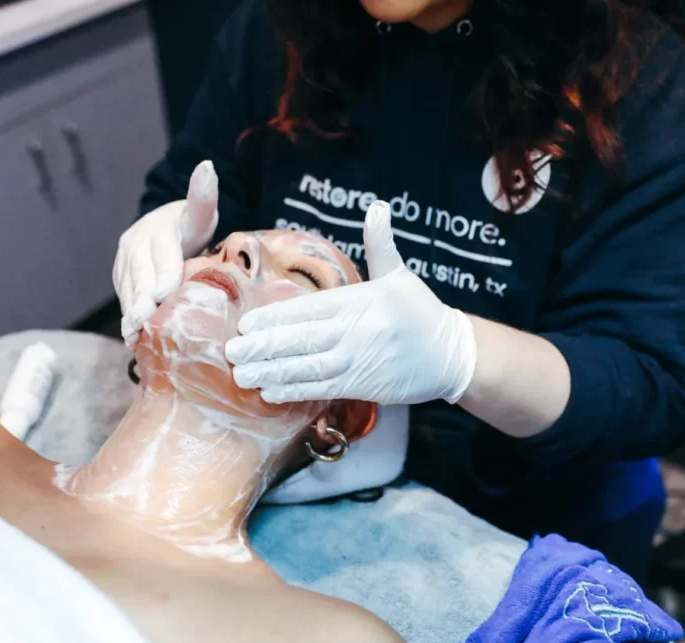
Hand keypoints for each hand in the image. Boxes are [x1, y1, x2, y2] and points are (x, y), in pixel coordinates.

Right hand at [114, 160, 219, 347]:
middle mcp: (134, 245)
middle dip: (141, 301)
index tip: (164, 293)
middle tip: (144, 323)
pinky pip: (125, 300)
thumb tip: (207, 166)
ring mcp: (124, 264)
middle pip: (139, 276)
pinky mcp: (121, 279)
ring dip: (130, 315)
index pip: (162, 253)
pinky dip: (129, 319)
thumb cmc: (190, 224)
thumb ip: (203, 196)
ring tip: (135, 338)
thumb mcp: (201, 212)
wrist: (166, 228)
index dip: (163, 274)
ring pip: (128, 291)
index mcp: (157, 229)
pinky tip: (134, 340)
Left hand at [224, 202, 477, 404]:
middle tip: (231, 352)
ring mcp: (357, 362)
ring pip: (307, 369)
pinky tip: (270, 392)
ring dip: (272, 373)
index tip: (245, 323)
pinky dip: (295, 392)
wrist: (452, 355)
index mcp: (358, 302)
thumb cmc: (421, 312)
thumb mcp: (401, 275)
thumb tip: (377, 207)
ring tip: (242, 376)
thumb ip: (380, 244)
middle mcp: (354, 333)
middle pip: (301, 341)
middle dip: (264, 347)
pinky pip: (322, 390)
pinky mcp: (362, 386)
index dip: (274, 318)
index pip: (308, 310)